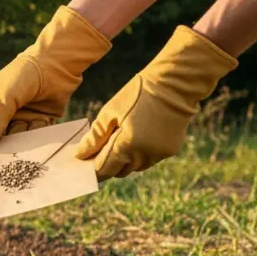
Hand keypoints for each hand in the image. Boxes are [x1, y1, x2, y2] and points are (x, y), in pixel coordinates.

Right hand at [0, 7, 110, 148]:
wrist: (55, 64)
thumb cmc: (21, 76)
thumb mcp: (3, 99)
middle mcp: (4, 113)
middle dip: (0, 148)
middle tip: (0, 164)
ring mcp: (24, 117)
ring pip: (18, 138)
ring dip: (19, 146)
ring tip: (20, 156)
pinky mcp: (43, 120)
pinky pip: (37, 135)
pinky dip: (37, 141)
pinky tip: (37, 146)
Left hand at [75, 26, 236, 178]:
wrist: (175, 84)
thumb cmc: (138, 94)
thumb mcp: (110, 112)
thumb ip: (95, 137)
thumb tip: (81, 154)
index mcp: (127, 145)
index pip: (104, 170)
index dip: (93, 169)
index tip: (84, 161)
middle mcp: (144, 155)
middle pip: (119, 171)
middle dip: (108, 163)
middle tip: (100, 147)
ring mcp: (160, 154)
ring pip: (135, 167)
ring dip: (125, 159)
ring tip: (120, 137)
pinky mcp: (170, 150)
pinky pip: (149, 159)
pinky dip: (140, 153)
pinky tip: (139, 134)